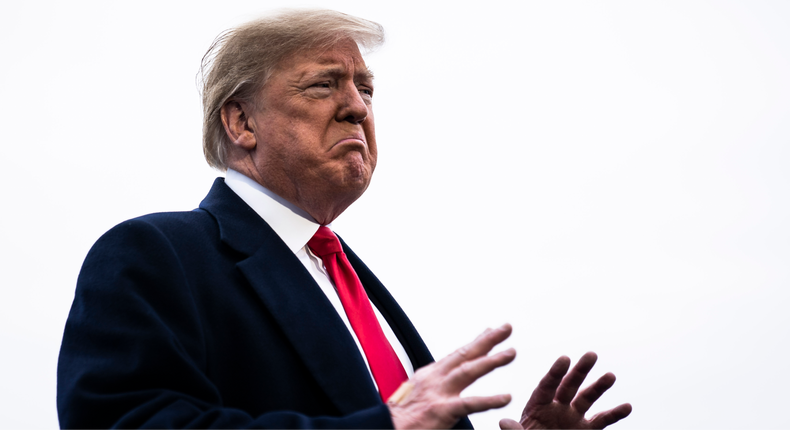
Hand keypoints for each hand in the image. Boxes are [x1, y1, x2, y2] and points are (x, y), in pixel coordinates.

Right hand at [389, 324, 515, 429]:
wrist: (385, 429)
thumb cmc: (401, 417)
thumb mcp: (417, 391)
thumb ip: (434, 383)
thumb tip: (447, 375)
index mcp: (430, 375)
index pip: (457, 354)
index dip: (476, 342)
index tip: (491, 330)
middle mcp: (435, 379)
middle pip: (465, 354)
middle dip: (487, 339)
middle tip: (507, 327)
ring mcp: (439, 393)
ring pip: (469, 371)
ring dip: (491, 361)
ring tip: (511, 353)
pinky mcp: (442, 411)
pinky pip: (470, 404)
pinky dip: (489, 400)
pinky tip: (506, 397)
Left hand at [499, 352, 631, 429]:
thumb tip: (504, 422)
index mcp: (537, 407)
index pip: (547, 386)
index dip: (555, 373)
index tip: (564, 358)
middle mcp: (557, 408)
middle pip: (569, 385)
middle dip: (580, 370)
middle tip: (591, 354)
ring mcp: (572, 418)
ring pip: (587, 398)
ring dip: (599, 387)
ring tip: (610, 376)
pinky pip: (602, 420)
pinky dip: (614, 414)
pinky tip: (627, 406)